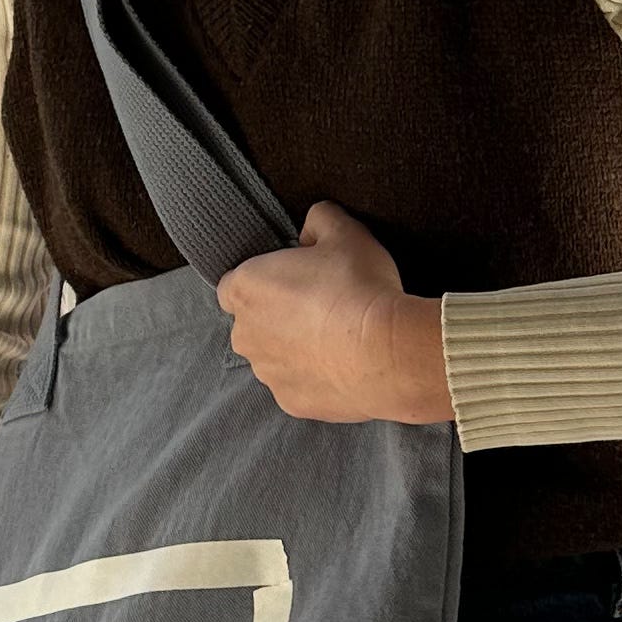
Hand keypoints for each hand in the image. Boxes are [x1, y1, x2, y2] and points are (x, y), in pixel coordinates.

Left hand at [216, 202, 455, 425]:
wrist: (388, 353)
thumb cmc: (359, 287)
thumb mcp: (344, 232)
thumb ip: (319, 219)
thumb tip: (310, 228)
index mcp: (245, 288)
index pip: (234, 284)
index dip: (264, 280)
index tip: (294, 280)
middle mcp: (245, 334)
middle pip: (253, 323)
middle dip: (278, 317)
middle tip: (322, 307)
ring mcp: (267, 373)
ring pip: (273, 357)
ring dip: (295, 349)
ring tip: (338, 339)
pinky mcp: (290, 403)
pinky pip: (297, 385)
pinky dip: (314, 378)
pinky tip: (344, 366)